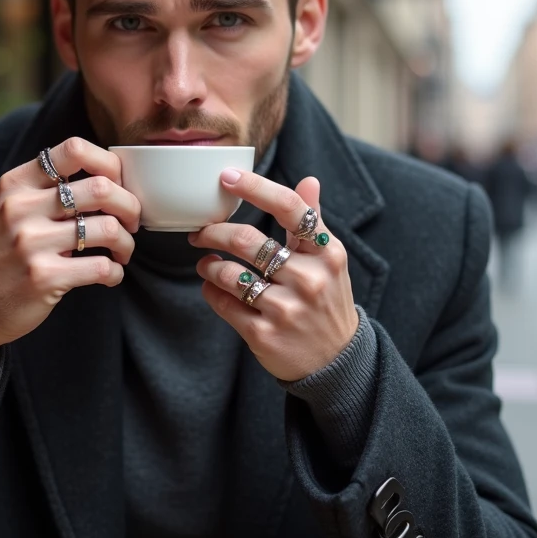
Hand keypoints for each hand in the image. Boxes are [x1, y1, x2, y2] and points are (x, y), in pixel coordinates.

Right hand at [0, 137, 140, 368]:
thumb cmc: (0, 256)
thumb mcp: (10, 209)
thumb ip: (46, 190)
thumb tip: (109, 180)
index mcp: (16, 184)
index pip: (74, 149)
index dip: (109, 164)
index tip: (118, 185)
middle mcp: (21, 208)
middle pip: (101, 188)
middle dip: (129, 206)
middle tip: (131, 222)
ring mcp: (31, 243)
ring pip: (107, 228)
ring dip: (126, 242)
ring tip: (122, 252)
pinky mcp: (43, 277)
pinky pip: (102, 267)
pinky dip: (115, 272)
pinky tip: (109, 275)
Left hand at [189, 171, 358, 381]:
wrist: (336, 360)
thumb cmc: (327, 299)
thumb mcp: (329, 260)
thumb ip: (313, 220)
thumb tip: (308, 180)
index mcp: (326, 253)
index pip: (289, 208)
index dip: (255, 188)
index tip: (226, 177)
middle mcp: (308, 279)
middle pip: (246, 240)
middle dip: (212, 232)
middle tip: (200, 233)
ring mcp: (286, 309)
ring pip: (229, 274)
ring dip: (208, 265)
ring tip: (206, 263)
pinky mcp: (264, 334)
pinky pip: (223, 304)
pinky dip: (211, 291)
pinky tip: (212, 287)